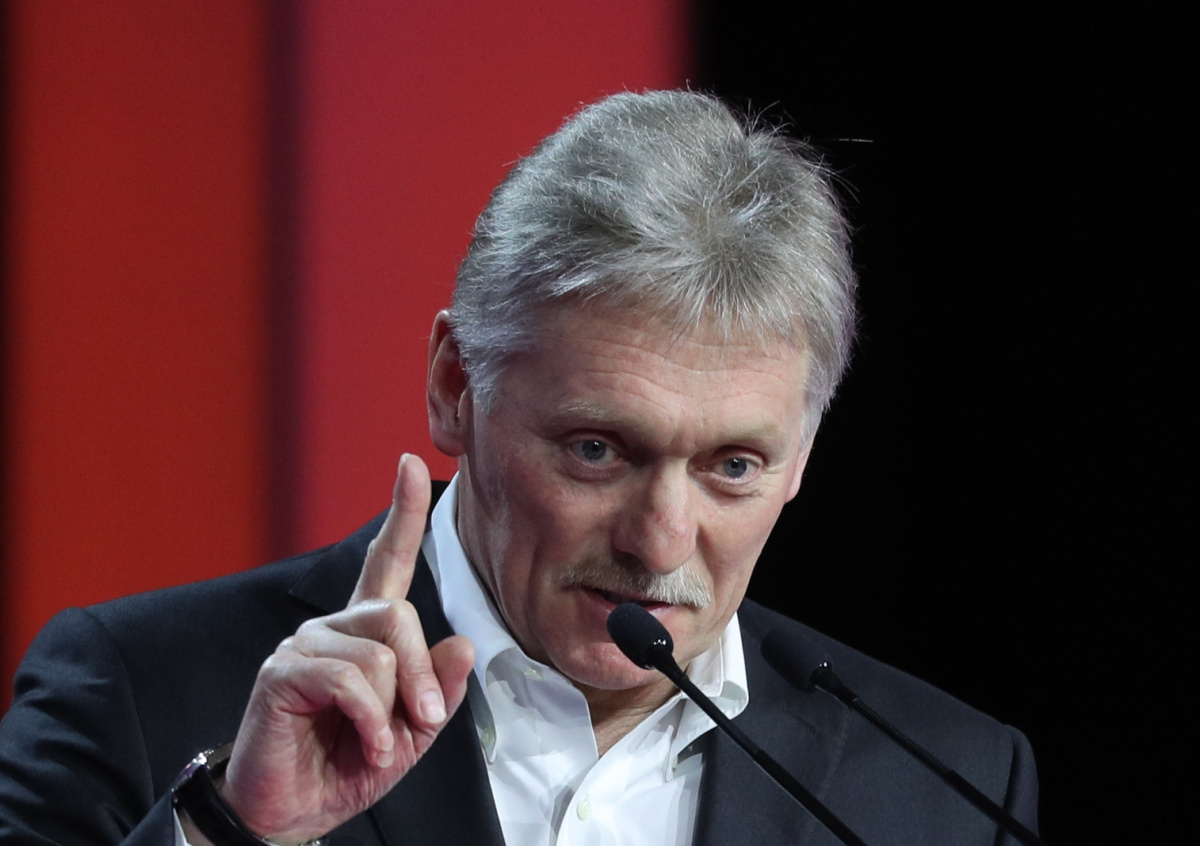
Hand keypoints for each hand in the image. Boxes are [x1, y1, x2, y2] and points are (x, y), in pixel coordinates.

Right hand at [219, 454, 473, 843]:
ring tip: (380, 742)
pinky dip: (370, 720)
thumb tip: (464, 643)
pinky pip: (350, 679)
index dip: (402, 511)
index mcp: (365, 631)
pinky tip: (365, 745)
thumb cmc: (347, 764)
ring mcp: (304, 645)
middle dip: (423, 675)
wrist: (291, 810)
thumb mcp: (412, 732)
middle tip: (421, 720)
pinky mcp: (281, 672)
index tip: (411, 461)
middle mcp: (333, 626)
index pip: (387, 560)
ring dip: (395, 707)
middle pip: (399, 614)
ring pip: (379, 650)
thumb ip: (438, 689)